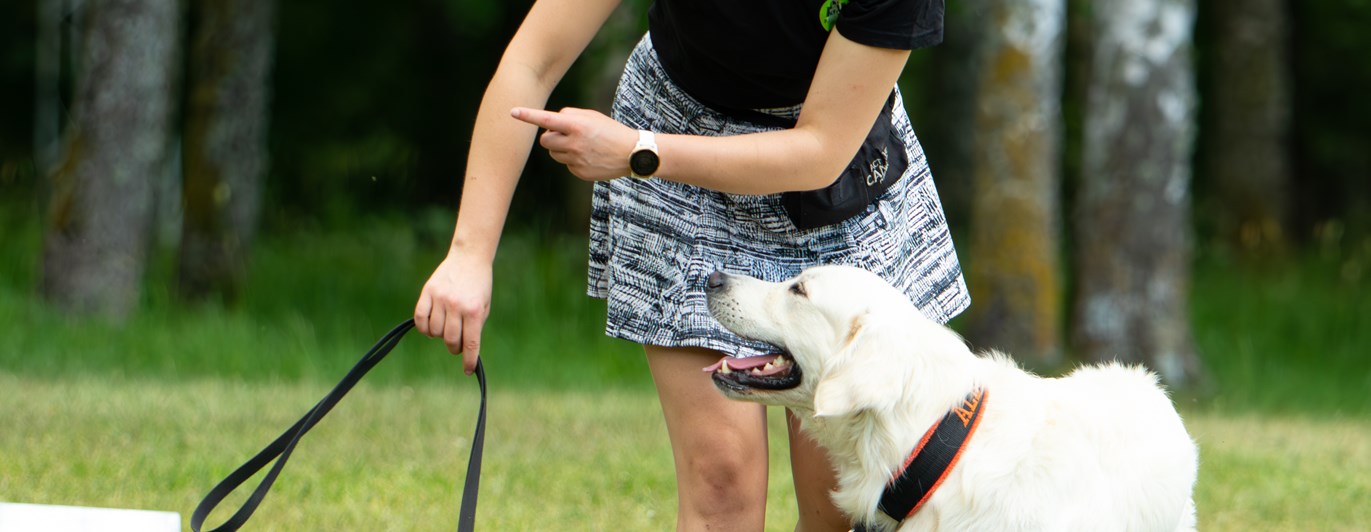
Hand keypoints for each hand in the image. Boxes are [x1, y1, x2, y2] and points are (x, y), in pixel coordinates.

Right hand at [414, 252, 491, 374]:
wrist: (469, 258)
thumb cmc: (479, 286)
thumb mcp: (484, 306)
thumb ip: (475, 327)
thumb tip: (466, 350)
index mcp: (474, 310)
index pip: (470, 343)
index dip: (468, 360)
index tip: (467, 370)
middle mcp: (457, 305)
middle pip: (450, 340)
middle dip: (454, 348)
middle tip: (457, 345)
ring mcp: (440, 298)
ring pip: (434, 332)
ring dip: (439, 336)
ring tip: (446, 329)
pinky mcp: (427, 292)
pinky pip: (420, 319)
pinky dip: (424, 328)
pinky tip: (431, 327)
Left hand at [511, 106, 637, 181]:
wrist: (632, 154)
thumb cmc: (610, 131)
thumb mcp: (592, 116)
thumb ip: (569, 116)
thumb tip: (551, 123)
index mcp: (577, 126)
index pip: (547, 119)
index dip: (528, 116)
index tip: (513, 112)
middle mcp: (574, 143)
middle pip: (545, 140)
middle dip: (550, 137)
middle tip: (565, 135)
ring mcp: (576, 160)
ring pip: (553, 154)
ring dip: (561, 149)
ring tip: (581, 146)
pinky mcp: (579, 172)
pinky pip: (566, 164)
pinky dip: (573, 160)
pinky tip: (589, 157)